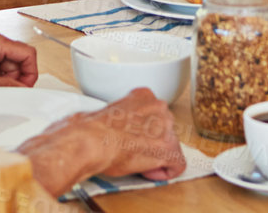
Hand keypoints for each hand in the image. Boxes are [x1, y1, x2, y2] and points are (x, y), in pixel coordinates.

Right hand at [18, 88, 185, 195]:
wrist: (91, 140)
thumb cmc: (91, 128)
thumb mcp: (109, 110)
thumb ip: (123, 114)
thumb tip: (116, 125)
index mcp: (144, 95)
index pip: (154, 113)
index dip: (143, 129)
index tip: (132, 137)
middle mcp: (159, 108)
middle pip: (164, 129)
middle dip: (151, 141)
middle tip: (132, 150)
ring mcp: (166, 128)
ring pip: (170, 146)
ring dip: (156, 155)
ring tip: (135, 159)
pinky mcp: (168, 150)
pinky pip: (176, 164)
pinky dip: (163, 172)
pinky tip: (147, 171)